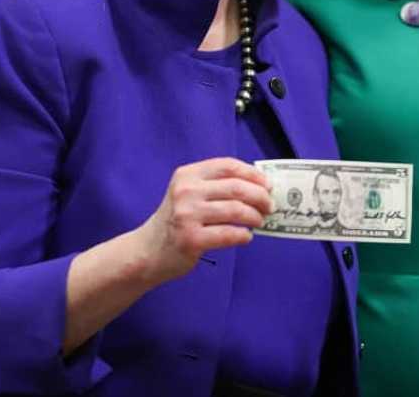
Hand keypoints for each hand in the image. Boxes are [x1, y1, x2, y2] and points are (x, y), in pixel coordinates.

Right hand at [137, 158, 272, 283]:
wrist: (148, 251)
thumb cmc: (176, 220)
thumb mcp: (187, 193)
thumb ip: (215, 185)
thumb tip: (258, 185)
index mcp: (187, 175)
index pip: (228, 166)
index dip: (253, 174)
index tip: (268, 184)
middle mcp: (186, 191)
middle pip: (236, 188)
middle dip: (260, 196)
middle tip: (270, 206)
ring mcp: (187, 215)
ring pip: (236, 210)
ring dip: (255, 217)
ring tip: (259, 221)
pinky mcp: (191, 239)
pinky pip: (229, 234)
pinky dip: (243, 235)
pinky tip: (246, 236)